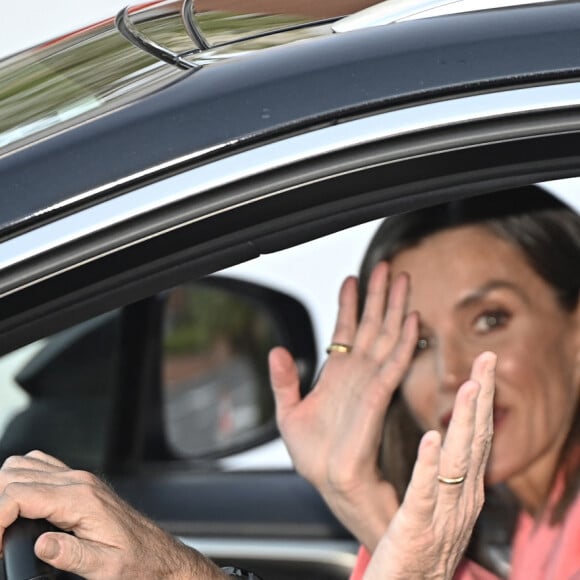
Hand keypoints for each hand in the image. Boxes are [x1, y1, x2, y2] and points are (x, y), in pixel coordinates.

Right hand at [0, 451, 226, 578]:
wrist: (157, 553)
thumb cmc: (136, 561)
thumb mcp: (105, 568)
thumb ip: (71, 556)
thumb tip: (40, 546)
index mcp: (81, 499)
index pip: (19, 494)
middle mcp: (78, 481)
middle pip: (14, 474)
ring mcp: (79, 478)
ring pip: (24, 464)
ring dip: (5, 490)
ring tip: (3, 525)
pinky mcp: (80, 482)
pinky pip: (41, 467)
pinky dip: (21, 481)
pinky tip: (20, 508)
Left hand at [269, 262, 418, 549]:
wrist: (327, 483)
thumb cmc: (312, 453)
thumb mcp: (288, 412)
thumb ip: (284, 380)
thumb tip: (277, 350)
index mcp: (336, 372)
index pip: (346, 328)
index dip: (349, 303)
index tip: (351, 278)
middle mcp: (357, 372)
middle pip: (372, 324)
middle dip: (379, 294)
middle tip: (387, 265)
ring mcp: (369, 381)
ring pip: (386, 336)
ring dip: (395, 307)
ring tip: (402, 280)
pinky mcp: (378, 397)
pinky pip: (394, 363)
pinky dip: (403, 341)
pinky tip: (411, 319)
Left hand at [363, 352, 495, 579]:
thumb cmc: (420, 548)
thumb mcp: (442, 506)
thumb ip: (445, 474)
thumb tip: (446, 440)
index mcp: (465, 489)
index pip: (479, 437)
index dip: (483, 401)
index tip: (484, 367)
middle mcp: (462, 498)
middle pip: (477, 440)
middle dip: (482, 397)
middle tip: (487, 360)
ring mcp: (444, 512)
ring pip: (459, 460)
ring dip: (465, 422)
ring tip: (469, 387)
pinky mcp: (418, 527)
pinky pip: (425, 491)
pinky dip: (430, 463)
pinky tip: (432, 438)